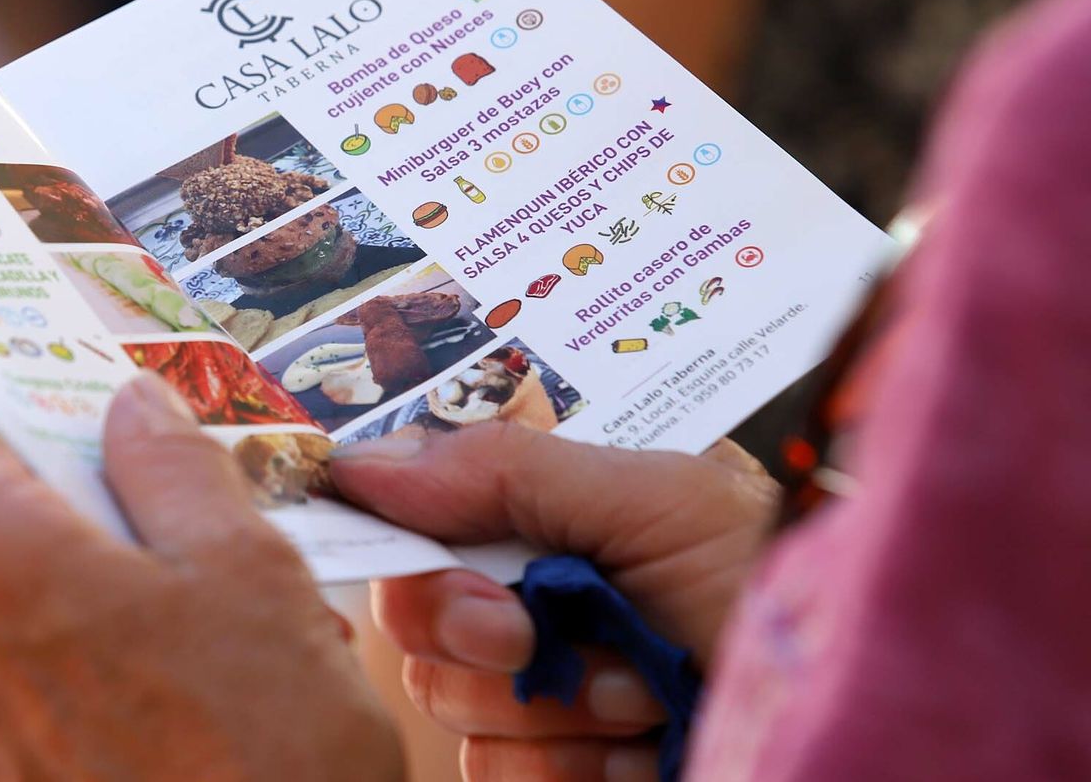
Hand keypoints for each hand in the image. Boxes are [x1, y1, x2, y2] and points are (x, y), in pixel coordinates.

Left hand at [0, 363, 401, 780]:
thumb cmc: (269, 755)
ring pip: (6, 632)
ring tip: (189, 632)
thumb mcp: (250, 577)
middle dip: (66, 510)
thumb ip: (176, 471)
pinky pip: (13, 714)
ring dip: (76, 610)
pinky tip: (165, 711)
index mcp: (0, 568)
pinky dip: (70, 687)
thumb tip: (132, 404)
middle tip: (158, 502)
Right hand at [330, 424, 777, 780]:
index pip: (413, 524)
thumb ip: (504, 471)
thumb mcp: (653, 500)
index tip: (464, 582)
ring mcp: (540, 696)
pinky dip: (576, 771)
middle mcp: (526, 602)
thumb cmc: (773, 579)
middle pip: (414, 623)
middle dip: (481, 635)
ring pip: (452, 710)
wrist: (851, 698)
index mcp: (539, 520)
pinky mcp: (556, 769)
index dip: (411, 557)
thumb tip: (363, 463)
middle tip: (539, 637)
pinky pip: (499, 778)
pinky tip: (643, 753)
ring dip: (554, 710)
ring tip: (645, 695)